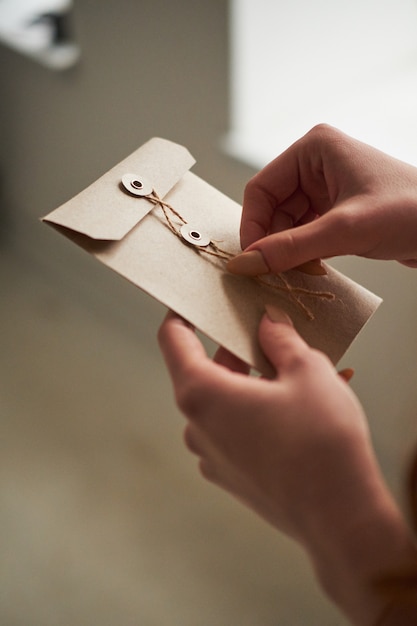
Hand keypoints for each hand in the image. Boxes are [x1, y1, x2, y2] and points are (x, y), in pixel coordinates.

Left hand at [158, 308, 415, 623]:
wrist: (341, 517)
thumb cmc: (321, 441)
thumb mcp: (307, 370)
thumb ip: (280, 339)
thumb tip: (267, 323)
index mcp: (202, 393)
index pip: (173, 339)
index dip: (182, 312)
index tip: (196, 298)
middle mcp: (196, 427)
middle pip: (204, 370)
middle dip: (236, 349)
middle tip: (270, 333)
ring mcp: (212, 456)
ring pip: (224, 401)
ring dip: (253, 382)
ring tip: (296, 372)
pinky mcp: (231, 476)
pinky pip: (236, 430)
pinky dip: (258, 412)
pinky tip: (297, 409)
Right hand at [227, 124, 416, 275]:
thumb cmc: (410, 212)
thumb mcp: (344, 230)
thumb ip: (290, 248)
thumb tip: (245, 265)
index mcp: (314, 148)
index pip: (261, 188)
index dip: (253, 226)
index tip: (252, 261)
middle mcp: (317, 163)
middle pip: (272, 208)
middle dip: (273, 242)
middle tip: (275, 273)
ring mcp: (327, 187)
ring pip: (287, 224)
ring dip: (289, 251)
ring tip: (300, 272)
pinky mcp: (338, 210)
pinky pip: (305, 232)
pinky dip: (304, 253)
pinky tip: (313, 268)